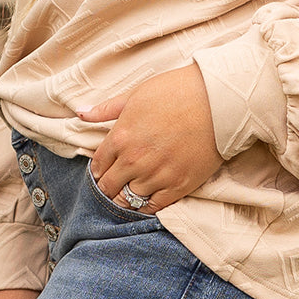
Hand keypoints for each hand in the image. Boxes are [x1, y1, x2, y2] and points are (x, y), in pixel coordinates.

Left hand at [80, 64, 221, 213]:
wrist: (217, 101)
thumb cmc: (176, 91)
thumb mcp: (136, 94)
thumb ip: (107, 109)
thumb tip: (81, 113)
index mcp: (121, 137)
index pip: (98, 166)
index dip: (99, 170)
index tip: (104, 170)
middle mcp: (134, 161)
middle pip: (109, 188)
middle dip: (108, 187)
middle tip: (113, 186)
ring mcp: (156, 176)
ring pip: (128, 201)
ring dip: (125, 199)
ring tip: (128, 194)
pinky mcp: (177, 187)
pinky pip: (152, 207)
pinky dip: (145, 206)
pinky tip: (145, 200)